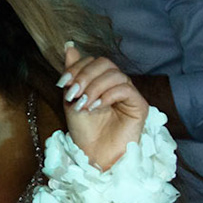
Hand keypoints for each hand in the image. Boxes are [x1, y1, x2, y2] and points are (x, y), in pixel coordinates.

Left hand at [57, 44, 149, 169]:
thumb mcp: (72, 98)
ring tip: (83, 104)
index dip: (77, 68)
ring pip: (115, 75)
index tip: (63, 83)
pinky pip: (125, 89)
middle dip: (85, 76)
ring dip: (94, 87)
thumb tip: (69, 47)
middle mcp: (117, 84)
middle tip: (74, 94)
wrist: (92, 155)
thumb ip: (73, 74)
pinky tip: (96, 107)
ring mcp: (129, 94)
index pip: (93, 61)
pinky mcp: (139, 106)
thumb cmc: (84, 130)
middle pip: (105, 63)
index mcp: (101, 81)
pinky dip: (107, 95)